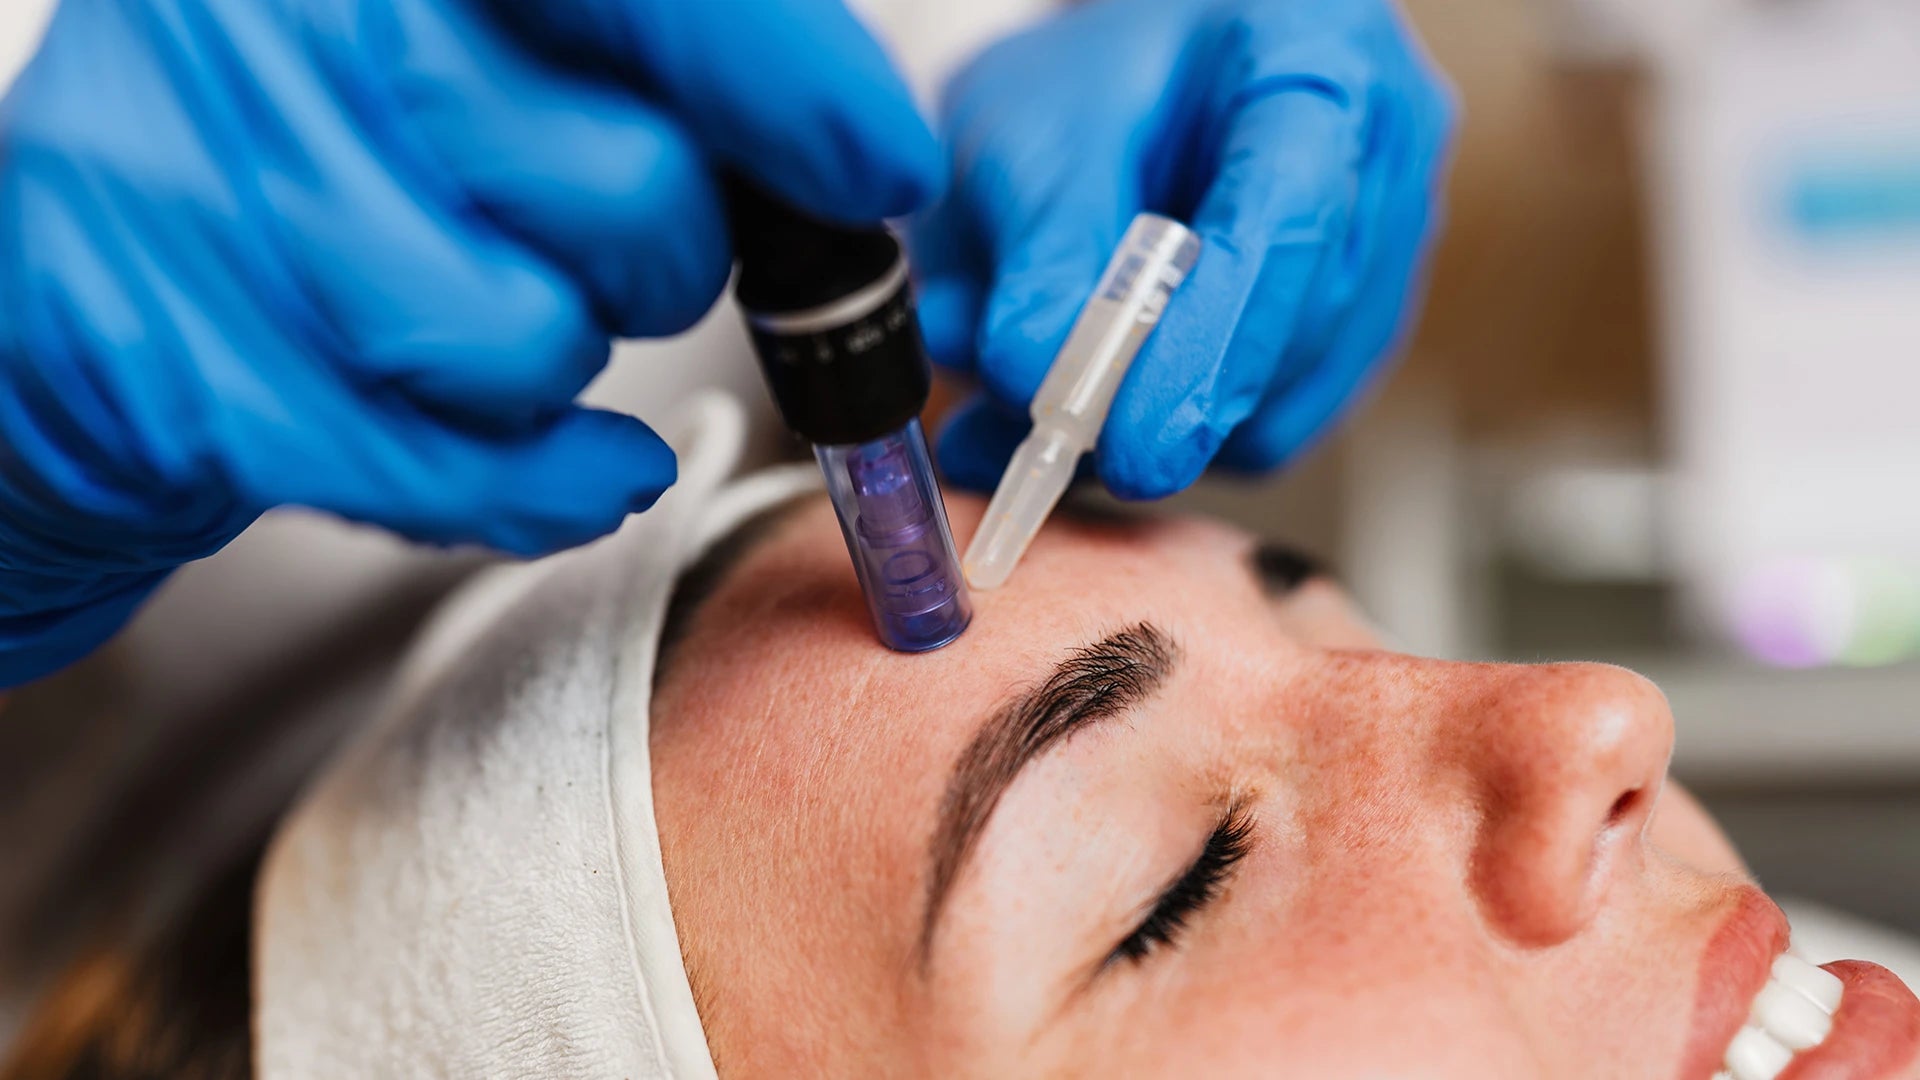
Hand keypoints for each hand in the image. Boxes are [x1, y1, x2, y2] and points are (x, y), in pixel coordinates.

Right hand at [0, 0, 938, 684]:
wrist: (59, 303)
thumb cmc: (308, 170)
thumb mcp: (449, 52)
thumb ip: (631, 66)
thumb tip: (852, 142)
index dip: (783, 77)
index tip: (878, 159)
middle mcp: (270, 26)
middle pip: (628, 192)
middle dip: (663, 257)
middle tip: (599, 249)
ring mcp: (211, 197)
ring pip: (543, 342)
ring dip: (562, 365)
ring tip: (484, 326)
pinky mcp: (184, 372)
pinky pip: (465, 469)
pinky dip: (543, 483)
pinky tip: (546, 450)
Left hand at [917, 0, 1454, 497]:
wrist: (1137, 82)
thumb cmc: (1097, 73)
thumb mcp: (1035, 125)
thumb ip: (1039, 246)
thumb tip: (1027, 375)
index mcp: (1317, 58)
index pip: (1288, 216)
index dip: (1209, 343)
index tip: (1127, 442)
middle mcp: (1381, 152)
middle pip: (1304, 318)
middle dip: (1179, 402)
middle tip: (1062, 449)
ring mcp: (1386, 243)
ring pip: (1296, 390)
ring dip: (1173, 424)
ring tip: (1052, 402)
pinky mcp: (1358, 322)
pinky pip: (1285, 418)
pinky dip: (1191, 432)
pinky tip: (1115, 397)